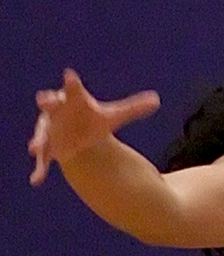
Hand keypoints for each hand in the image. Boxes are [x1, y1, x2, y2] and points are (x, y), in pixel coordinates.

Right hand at [29, 69, 159, 185]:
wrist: (75, 132)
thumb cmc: (92, 119)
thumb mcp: (112, 116)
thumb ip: (132, 109)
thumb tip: (157, 100)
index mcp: (74, 100)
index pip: (74, 89)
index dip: (72, 82)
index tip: (69, 74)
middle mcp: (58, 113)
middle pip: (51, 106)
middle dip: (47, 102)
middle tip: (43, 99)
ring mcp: (49, 130)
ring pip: (42, 134)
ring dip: (39, 140)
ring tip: (35, 148)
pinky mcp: (47, 147)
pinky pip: (43, 159)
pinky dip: (40, 169)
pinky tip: (37, 181)